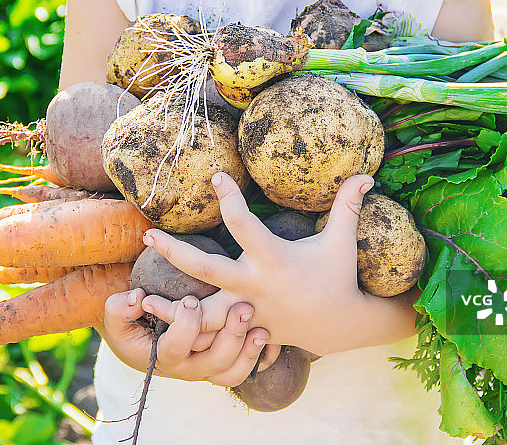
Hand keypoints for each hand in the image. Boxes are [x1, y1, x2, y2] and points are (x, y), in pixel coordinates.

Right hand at [100, 288, 279, 386]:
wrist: (142, 335)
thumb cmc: (131, 322)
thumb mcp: (117, 316)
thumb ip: (119, 308)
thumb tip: (137, 299)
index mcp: (162, 357)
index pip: (176, 348)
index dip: (185, 326)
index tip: (191, 301)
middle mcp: (188, 368)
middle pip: (214, 361)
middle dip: (231, 335)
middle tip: (243, 307)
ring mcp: (207, 369)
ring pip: (233, 370)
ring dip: (249, 349)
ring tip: (261, 326)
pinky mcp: (222, 365)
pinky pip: (244, 370)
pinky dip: (258, 356)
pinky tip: (268, 334)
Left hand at [141, 173, 418, 355]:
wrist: (339, 325)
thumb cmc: (338, 276)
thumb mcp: (342, 241)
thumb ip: (347, 206)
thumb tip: (367, 173)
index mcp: (273, 259)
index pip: (244, 224)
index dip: (229, 197)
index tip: (215, 176)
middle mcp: (254, 286)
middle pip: (206, 269)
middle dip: (175, 252)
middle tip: (148, 234)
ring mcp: (246, 311)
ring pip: (201, 312)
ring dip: (171, 307)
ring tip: (139, 299)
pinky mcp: (244, 328)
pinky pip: (212, 333)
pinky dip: (189, 330)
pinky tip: (163, 324)